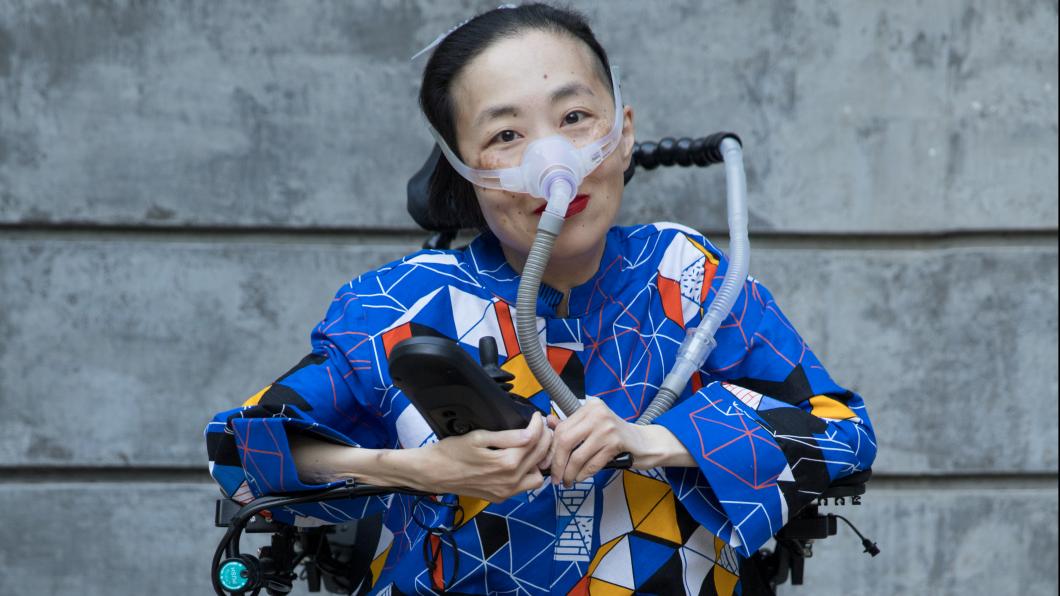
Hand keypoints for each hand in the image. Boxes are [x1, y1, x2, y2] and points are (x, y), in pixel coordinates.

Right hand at [411, 411, 552, 501]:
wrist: (434, 473)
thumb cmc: (452, 452)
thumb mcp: (479, 437)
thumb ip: (507, 437)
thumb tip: (530, 433)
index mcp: (506, 463)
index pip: (533, 440)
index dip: (538, 424)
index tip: (536, 416)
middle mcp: (510, 481)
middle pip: (539, 456)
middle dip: (543, 438)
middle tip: (539, 427)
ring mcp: (506, 492)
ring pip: (537, 475)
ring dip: (539, 459)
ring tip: (531, 445)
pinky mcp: (501, 497)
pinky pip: (524, 486)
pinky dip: (527, 473)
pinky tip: (519, 461)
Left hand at [547, 398, 696, 486]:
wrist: (645, 443)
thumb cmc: (615, 436)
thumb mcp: (593, 427)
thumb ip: (571, 425)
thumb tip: (547, 423)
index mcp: (589, 406)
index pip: (561, 428)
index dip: (552, 449)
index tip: (547, 463)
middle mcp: (597, 413)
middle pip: (566, 440)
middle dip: (558, 463)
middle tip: (555, 477)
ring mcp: (608, 427)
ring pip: (578, 455)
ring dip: (569, 473)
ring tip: (567, 481)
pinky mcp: (617, 443)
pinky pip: (592, 463)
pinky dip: (584, 474)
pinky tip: (580, 478)